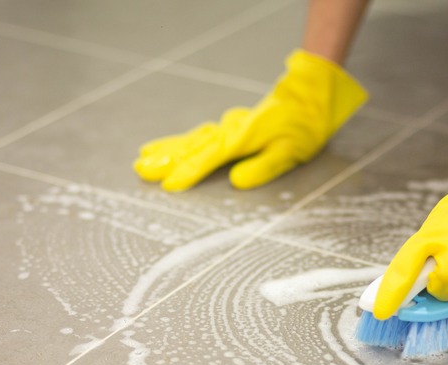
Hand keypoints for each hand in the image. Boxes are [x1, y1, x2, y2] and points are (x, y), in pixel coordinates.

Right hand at [133, 49, 366, 190]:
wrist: (307, 97)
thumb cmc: (303, 128)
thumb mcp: (290, 152)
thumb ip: (263, 167)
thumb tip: (236, 182)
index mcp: (243, 138)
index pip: (211, 157)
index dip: (189, 171)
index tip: (169, 184)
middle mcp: (230, 130)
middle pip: (192, 145)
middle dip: (166, 159)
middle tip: (140, 169)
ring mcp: (228, 126)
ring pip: (192, 138)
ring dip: (167, 149)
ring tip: (142, 158)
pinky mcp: (229, 126)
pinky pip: (198, 134)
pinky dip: (179, 141)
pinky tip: (166, 147)